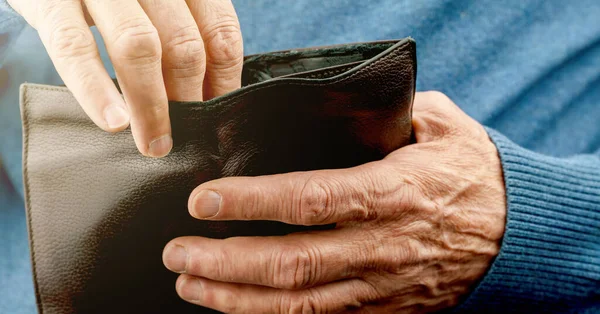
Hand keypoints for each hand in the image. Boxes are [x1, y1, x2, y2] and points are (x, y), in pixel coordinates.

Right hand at [8, 0, 242, 156]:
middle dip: (188, 100)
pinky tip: (114, 122)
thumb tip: (206, 99)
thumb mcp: (153, 7)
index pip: (219, 30)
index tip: (217, 119)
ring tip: (154, 144)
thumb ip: (180, 36)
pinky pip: (75, 46)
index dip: (223, 81)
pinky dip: (95, 88)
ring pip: (138, 46)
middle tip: (186, 139)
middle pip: (183, 44)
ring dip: (150, 105)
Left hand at [162, 91, 506, 312]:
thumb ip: (393, 113)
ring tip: (190, 281)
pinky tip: (238, 305)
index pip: (311, 200)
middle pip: (292, 263)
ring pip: (299, 303)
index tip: (204, 201)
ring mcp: (379, 285)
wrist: (518, 235)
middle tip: (178, 250)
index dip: (253, 203)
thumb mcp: (444, 128)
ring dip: (237, 296)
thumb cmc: (476, 175)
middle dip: (226, 261)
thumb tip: (349, 103)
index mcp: (394, 193)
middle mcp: (381, 246)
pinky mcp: (381, 308)